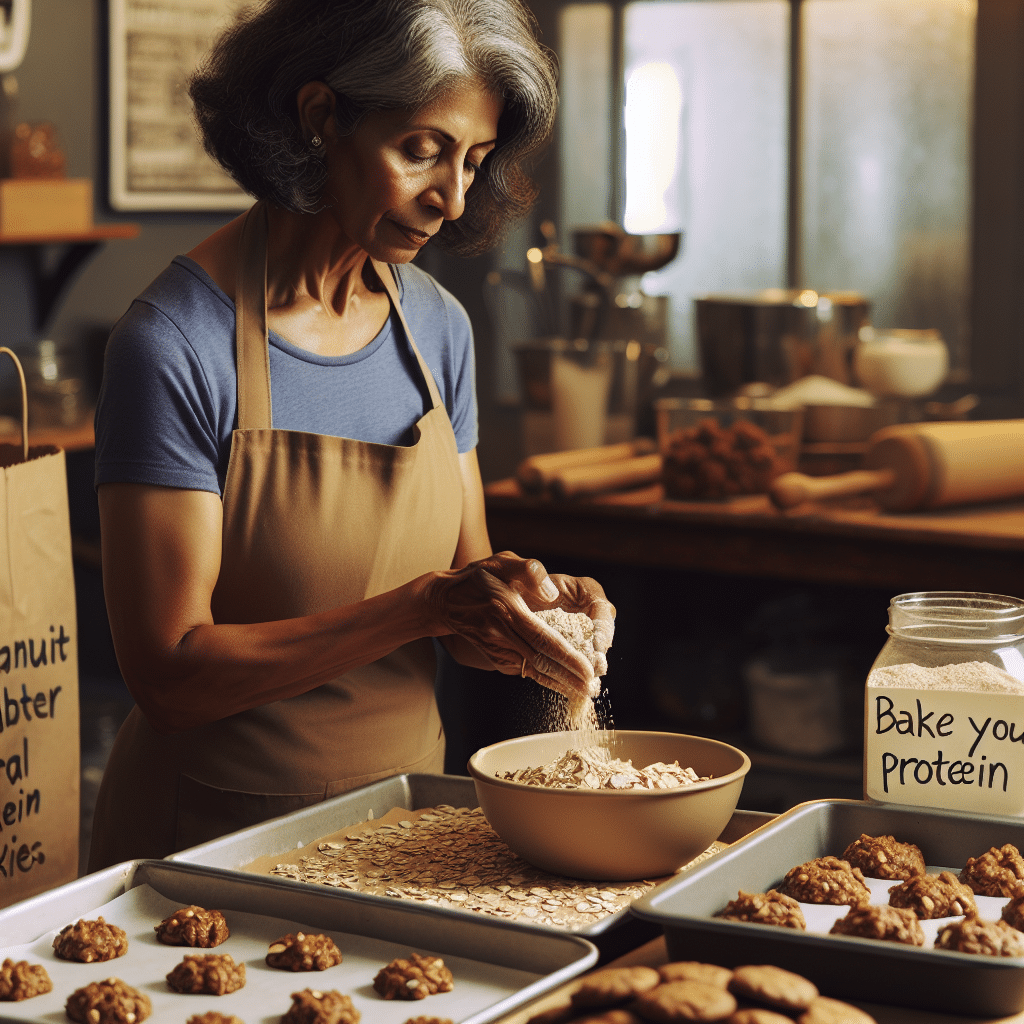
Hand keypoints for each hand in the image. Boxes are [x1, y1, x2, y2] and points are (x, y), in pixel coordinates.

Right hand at [425, 551, 610, 699]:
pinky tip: (562, 682)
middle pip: (541, 662)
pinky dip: (545, 678)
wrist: (444, 601)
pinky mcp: (496, 658)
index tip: (587, 671)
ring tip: (582, 692)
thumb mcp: (500, 563)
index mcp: (507, 612)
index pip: (543, 639)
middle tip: (592, 688)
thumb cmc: (476, 579)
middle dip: (569, 678)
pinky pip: (525, 670)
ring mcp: (497, 650)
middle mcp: (501, 636)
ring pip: (533, 671)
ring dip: (559, 683)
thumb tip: (552, 592)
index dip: (566, 658)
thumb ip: (527, 571)